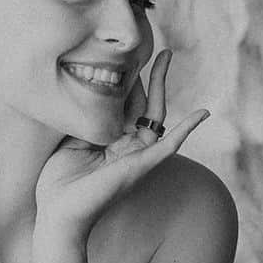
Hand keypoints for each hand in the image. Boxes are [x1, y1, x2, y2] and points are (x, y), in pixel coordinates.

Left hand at [34, 49, 209, 236]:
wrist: (58, 214)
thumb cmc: (59, 184)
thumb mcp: (69, 142)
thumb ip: (84, 120)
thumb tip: (90, 93)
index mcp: (110, 142)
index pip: (122, 105)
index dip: (125, 80)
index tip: (122, 57)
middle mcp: (127, 146)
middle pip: (143, 103)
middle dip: (150, 75)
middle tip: (158, 49)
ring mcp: (137, 155)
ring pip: (156, 114)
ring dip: (162, 84)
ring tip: (167, 56)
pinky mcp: (142, 164)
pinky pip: (170, 144)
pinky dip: (188, 128)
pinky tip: (203, 112)